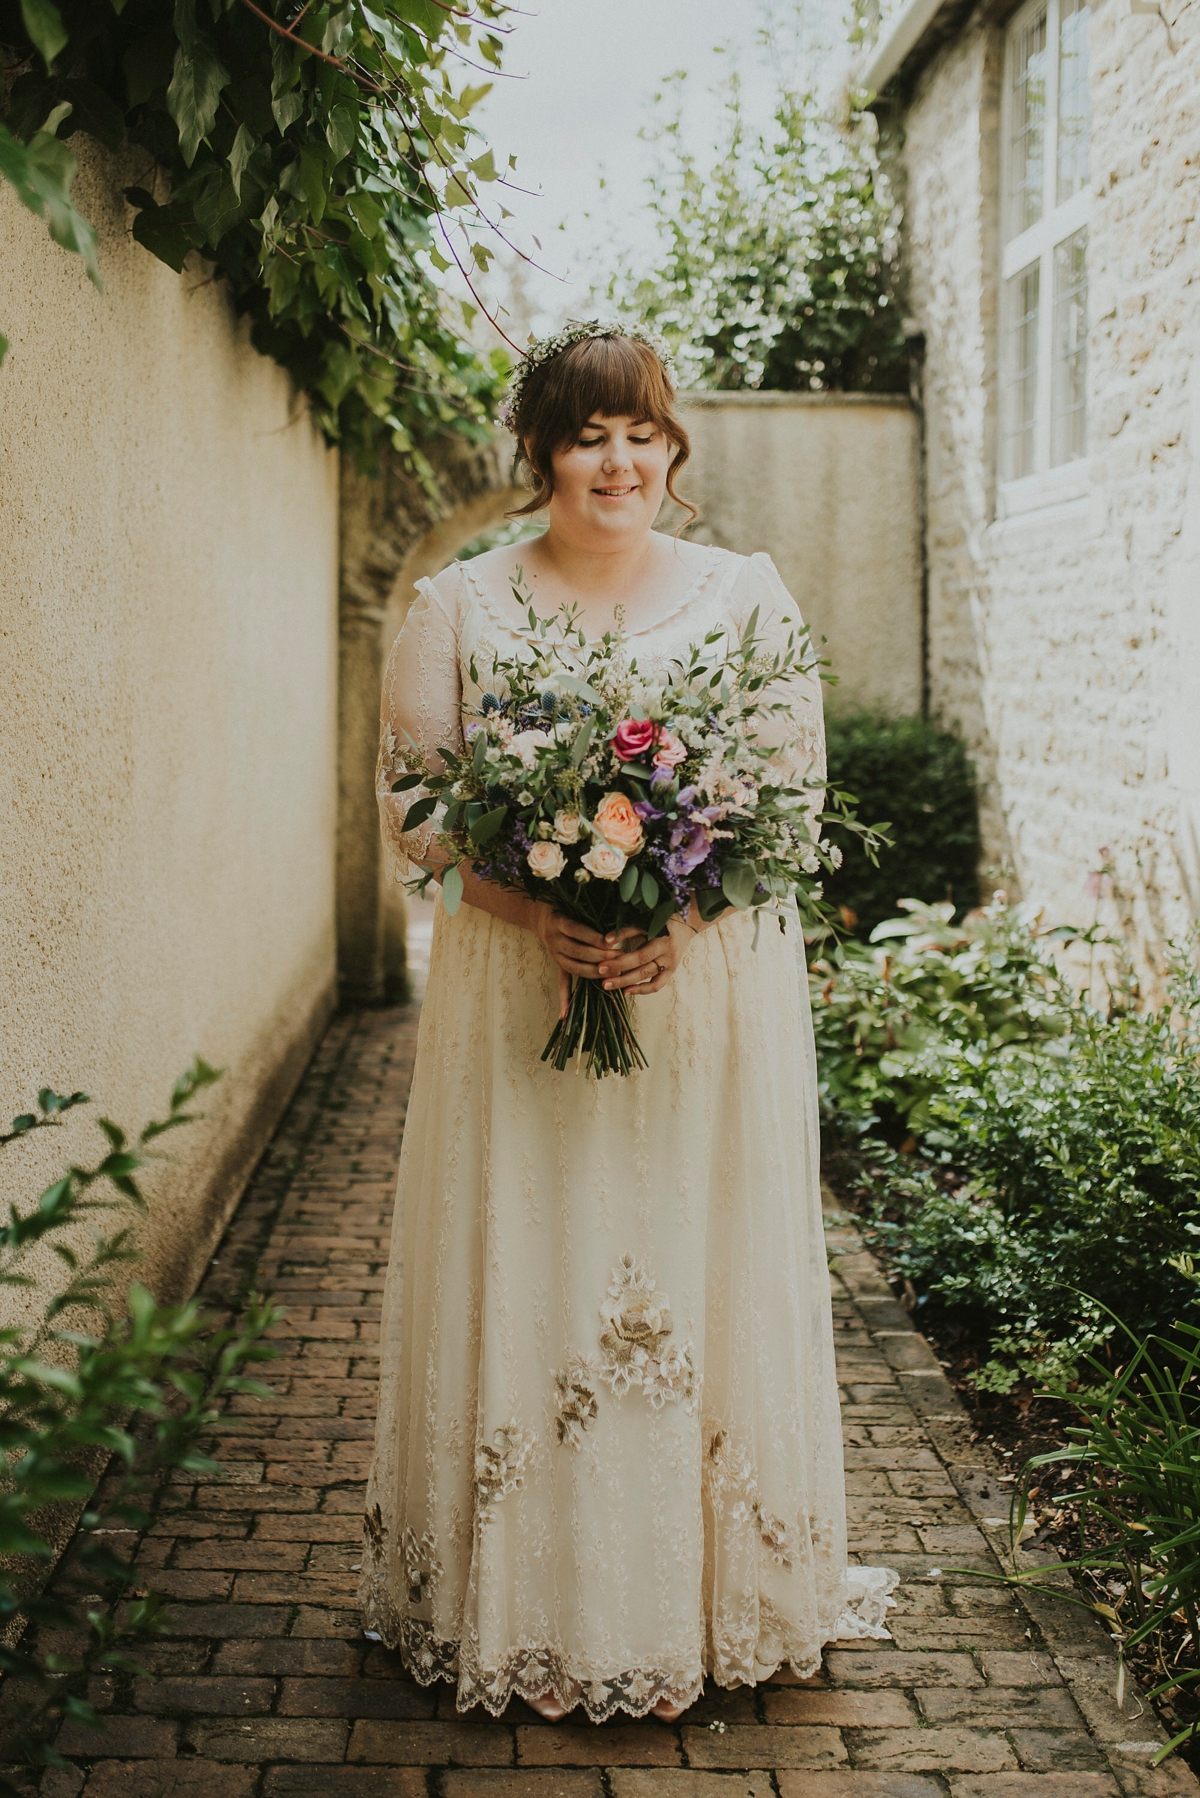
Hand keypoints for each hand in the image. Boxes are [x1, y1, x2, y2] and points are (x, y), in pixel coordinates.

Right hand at [532, 904, 645, 1018]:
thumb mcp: (575, 902)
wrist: (538, 913)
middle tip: (620, 959)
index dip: (596, 939)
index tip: (613, 943)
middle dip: (601, 957)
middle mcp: (554, 939)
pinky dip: (564, 999)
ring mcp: (554, 954)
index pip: (579, 931)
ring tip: (612, 976)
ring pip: (574, 968)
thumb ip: (593, 908)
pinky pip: (561, 983)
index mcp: (559, 921)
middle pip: (578, 952)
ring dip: (593, 973)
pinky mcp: (557, 964)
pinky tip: (565, 1014)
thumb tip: (619, 912)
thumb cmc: (564, 904)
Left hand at [596, 914, 697, 996]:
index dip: (620, 962)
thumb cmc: (661, 920)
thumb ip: (625, 931)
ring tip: (609, 986)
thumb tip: (605, 941)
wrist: (687, 924)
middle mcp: (667, 955)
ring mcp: (670, 965)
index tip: (601, 966)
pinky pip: (657, 985)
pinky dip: (642, 990)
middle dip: (621, 976)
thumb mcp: (644, 922)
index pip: (639, 956)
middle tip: (603, 982)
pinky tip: (626, 992)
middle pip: (642, 970)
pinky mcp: (671, 972)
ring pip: (648, 979)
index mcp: (662, 940)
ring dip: (628, 984)